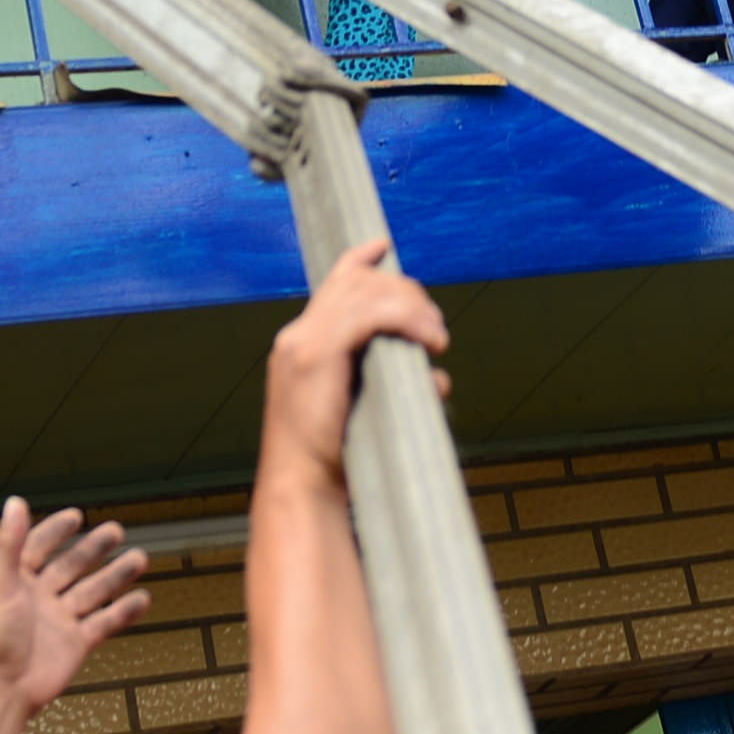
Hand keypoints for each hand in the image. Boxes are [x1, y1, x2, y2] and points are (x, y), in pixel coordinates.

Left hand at [0, 494, 153, 720]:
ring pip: (93, 591)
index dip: (54, 532)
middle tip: (116, 530)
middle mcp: (39, 598)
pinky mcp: (76, 643)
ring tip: (139, 558)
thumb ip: (8, 543)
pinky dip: (124, 612)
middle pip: (71, 566)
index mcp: (15, 582)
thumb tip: (15, 502)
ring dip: (116, 575)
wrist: (0, 692)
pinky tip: (142, 599)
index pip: (36, 548)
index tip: (75, 516)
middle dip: (94, 548)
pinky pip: (105, 623)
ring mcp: (59, 621)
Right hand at [260, 237, 451, 485]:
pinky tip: (429, 340)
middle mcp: (298, 336)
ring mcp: (302, 343)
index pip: (331, 284)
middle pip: (356, 283)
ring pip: (364, 293)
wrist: (304, 488)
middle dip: (403, 291)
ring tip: (436, 336)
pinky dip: (404, 319)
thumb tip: (436, 377)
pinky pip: (367, 315)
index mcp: (302, 344)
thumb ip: (392, 383)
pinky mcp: (315, 355)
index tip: (384, 246)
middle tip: (434, 325)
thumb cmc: (335, 459)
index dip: (360, 260)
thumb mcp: (365, 409)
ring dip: (410, 306)